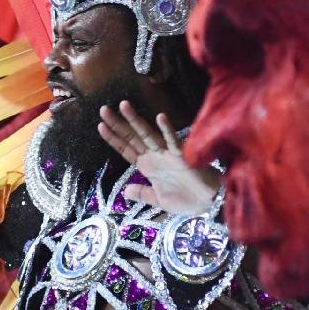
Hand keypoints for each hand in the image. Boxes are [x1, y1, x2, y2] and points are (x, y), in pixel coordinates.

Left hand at [99, 102, 219, 214]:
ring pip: (148, 134)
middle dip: (118, 123)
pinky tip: (160, 118)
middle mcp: (155, 156)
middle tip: (103, 109)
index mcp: (147, 165)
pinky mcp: (182, 156)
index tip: (100, 125)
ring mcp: (167, 154)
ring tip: (123, 106)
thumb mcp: (158, 200)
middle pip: (132, 137)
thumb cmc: (186, 200)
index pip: (126, 149)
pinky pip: (173, 141)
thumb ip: (142, 193)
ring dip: (135, 120)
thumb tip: (125, 191)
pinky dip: (167, 130)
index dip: (113, 138)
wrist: (208, 203)